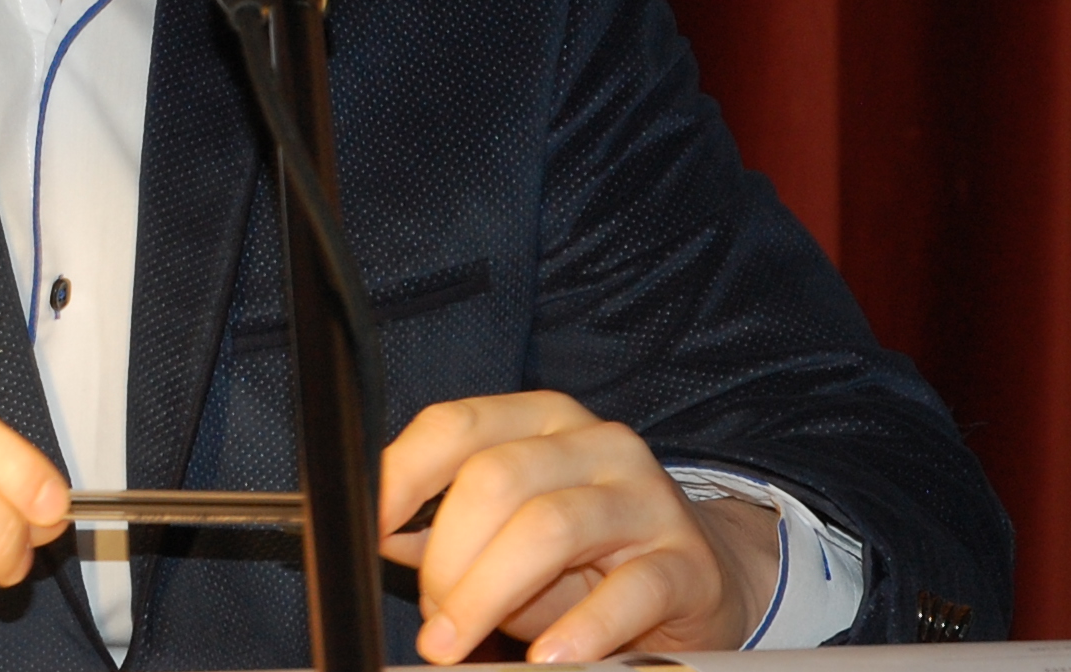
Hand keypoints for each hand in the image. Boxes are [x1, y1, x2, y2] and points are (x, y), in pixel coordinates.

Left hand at [376, 392, 778, 664]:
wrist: (702, 577)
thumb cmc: (591, 553)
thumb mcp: (514, 528)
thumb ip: (452, 529)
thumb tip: (385, 538)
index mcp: (542, 421)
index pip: (455, 426)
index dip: (401, 476)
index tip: (368, 531)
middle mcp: (596, 445)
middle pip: (496, 479)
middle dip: (447, 556)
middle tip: (432, 618)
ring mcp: (645, 499)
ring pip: (550, 527)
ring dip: (488, 594)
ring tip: (456, 643)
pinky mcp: (685, 564)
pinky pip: (628, 591)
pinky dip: (579, 630)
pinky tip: (547, 658)